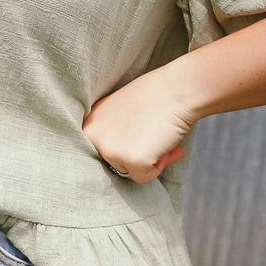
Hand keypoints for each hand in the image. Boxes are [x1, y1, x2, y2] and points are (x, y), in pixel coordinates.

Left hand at [83, 65, 196, 183]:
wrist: (176, 89)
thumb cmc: (153, 95)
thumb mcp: (119, 113)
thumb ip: (112, 134)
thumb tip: (121, 156)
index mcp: (88, 125)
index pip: (101, 152)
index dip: (123, 145)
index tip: (137, 133)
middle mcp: (93, 137)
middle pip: (114, 163)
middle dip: (136, 154)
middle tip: (154, 135)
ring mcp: (111, 150)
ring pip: (129, 171)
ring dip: (148, 160)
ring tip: (160, 137)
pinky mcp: (132, 160)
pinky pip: (145, 177)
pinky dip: (159, 166)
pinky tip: (166, 146)